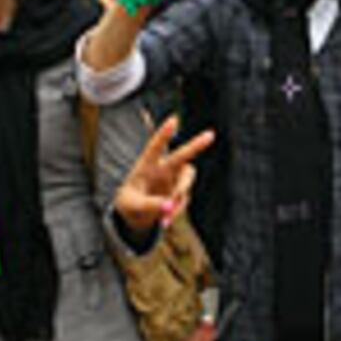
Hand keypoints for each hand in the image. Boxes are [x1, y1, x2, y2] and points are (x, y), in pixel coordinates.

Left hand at [115, 115, 214, 232]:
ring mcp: (173, 180)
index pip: (155, 147)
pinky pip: (184, 199)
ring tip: (166, 213)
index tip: (174, 119)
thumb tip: (169, 207)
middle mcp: (163, 169)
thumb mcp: (133, 206)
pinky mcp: (179, 192)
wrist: (134, 217)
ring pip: (187, 179)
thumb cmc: (129, 204)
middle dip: (196, 145)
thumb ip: (150, 205)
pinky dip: (176, 210)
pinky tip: (164, 221)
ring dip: (181, 193)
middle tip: (211, 135)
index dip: (164, 133)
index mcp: (146, 165)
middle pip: (182, 155)